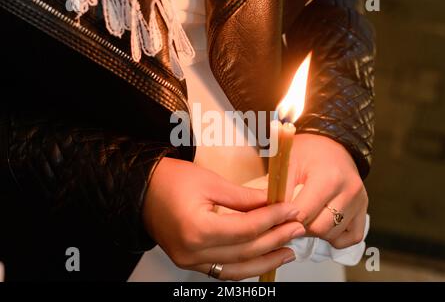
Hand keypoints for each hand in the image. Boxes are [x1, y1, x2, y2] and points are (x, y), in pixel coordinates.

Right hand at [143, 157, 304, 280]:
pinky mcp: (189, 262)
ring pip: (236, 268)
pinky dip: (245, 266)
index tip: (292, 210)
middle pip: (245, 250)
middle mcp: (192, 252)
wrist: (141, 190)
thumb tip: (273, 202)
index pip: (246, 229)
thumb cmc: (170, 180)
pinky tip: (262, 260)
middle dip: (275, 238)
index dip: (273, 219)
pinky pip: (223, 270)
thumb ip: (244, 198)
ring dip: (265, 260)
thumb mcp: (211, 182)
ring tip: (288, 251)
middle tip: (297, 227)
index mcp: (196, 228)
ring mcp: (189, 261)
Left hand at [288, 134, 367, 248]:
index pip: (303, 214)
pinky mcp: (364, 210)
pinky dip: (336, 236)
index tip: (278, 213)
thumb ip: (279, 191)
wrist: (330, 144)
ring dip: (316, 232)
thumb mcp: (287, 164)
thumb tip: (271, 216)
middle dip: (301, 226)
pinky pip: (351, 238)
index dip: (286, 217)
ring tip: (306, 216)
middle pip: (319, 228)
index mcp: (328, 178)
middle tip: (291, 215)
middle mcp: (349, 191)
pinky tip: (323, 222)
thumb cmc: (307, 152)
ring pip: (333, 235)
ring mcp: (359, 202)